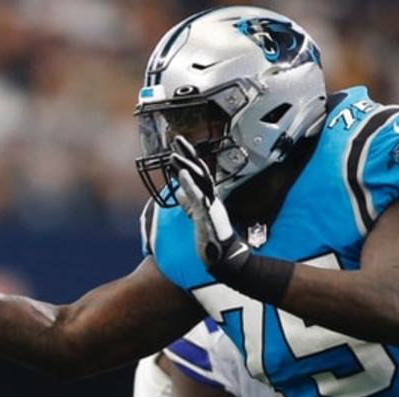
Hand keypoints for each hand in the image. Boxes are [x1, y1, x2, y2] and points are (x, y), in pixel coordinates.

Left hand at [169, 136, 248, 268]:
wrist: (225, 258)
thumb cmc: (213, 238)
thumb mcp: (197, 216)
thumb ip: (188, 203)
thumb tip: (178, 192)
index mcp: (209, 196)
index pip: (198, 173)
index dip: (187, 158)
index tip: (177, 146)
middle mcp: (212, 197)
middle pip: (200, 169)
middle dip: (188, 152)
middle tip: (176, 138)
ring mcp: (210, 204)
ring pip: (199, 179)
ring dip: (186, 164)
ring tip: (173, 153)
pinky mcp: (207, 214)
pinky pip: (197, 195)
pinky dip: (189, 183)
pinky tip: (181, 173)